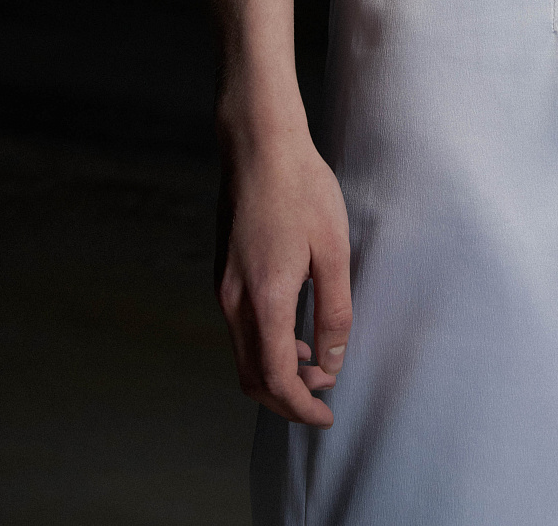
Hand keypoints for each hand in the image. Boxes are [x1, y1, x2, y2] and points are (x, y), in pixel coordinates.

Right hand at [215, 129, 352, 425]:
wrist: (258, 143)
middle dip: (286, 397)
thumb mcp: (333, 249)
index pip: (274, 378)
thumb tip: (330, 360)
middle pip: (251, 376)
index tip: (326, 415)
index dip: (300, 406)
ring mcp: (223, 286)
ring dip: (275, 370)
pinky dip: (264, 344)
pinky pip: (239, 327)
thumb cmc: (301, 188)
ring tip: (314, 362)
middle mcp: (233, 300)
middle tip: (322, 396)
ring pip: (243, 353)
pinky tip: (293, 329)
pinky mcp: (222, 271)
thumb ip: (335, 310)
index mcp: (263, 298)